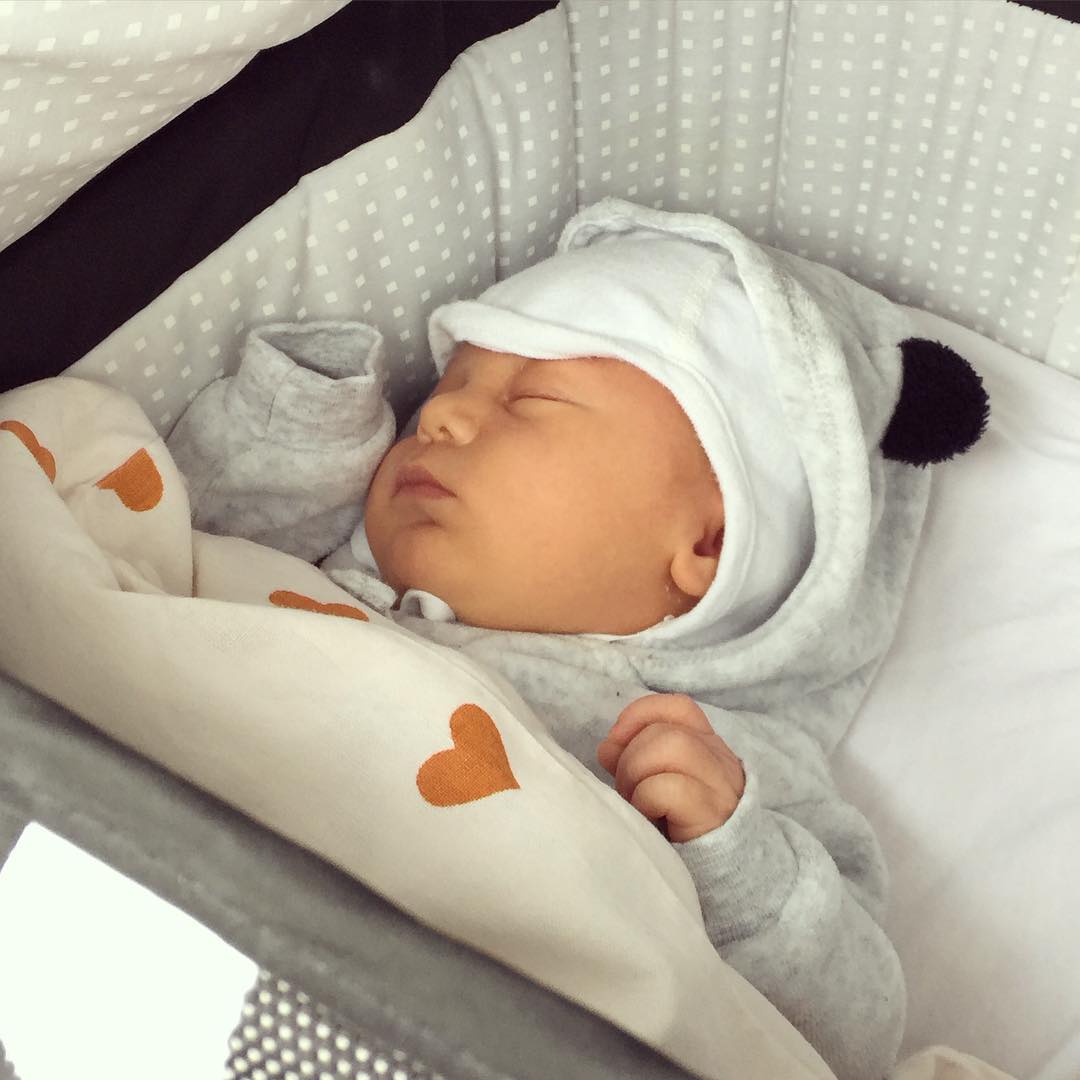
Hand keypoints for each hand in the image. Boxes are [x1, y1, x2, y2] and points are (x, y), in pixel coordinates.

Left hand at [597, 693, 744, 842]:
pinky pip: (670, 788)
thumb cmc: (681, 826)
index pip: (679, 707)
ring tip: (635, 801)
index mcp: (707, 746)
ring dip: (637, 773)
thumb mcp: (657, 785)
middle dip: (631, 755)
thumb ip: (634, 760)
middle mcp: (719, 759)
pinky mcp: (712, 814)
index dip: (641, 714)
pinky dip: (646, 800)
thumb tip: (606, 747)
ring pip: (672, 746)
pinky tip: (648, 819)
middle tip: (626, 790)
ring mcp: (719, 785)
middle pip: (666, 730)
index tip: (615, 740)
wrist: (725, 877)